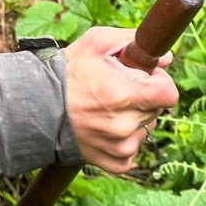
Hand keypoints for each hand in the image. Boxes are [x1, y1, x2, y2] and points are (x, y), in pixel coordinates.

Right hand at [64, 25, 179, 172]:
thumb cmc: (67, 73)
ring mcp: (120, 147)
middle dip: (144, 97)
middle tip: (118, 90)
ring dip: (134, 119)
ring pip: (146, 129)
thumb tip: (166, 58)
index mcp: (123, 94)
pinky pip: (134, 151)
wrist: (36, 108)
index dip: (159, 82)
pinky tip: (106, 129)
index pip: (169, 94)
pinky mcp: (116, 163)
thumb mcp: (95, 43)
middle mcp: (124, 125)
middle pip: (157, 110)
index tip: (145, 78)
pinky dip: (125, 141)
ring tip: (107, 110)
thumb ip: (131, 42)